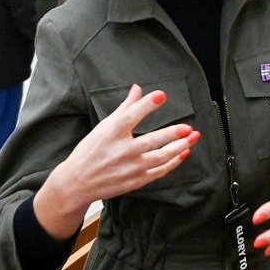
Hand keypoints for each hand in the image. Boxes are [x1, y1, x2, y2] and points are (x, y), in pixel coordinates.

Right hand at [34, 84, 200, 238]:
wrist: (77, 181)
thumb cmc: (90, 150)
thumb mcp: (104, 126)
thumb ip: (125, 107)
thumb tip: (137, 88)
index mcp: (111, 133)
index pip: (131, 116)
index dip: (146, 105)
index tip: (161, 95)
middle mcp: (121, 150)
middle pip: (151, 141)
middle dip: (172, 134)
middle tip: (188, 127)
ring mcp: (130, 167)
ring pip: (160, 158)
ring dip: (178, 148)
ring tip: (192, 138)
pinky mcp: (135, 180)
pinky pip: (159, 172)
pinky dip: (173, 163)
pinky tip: (183, 153)